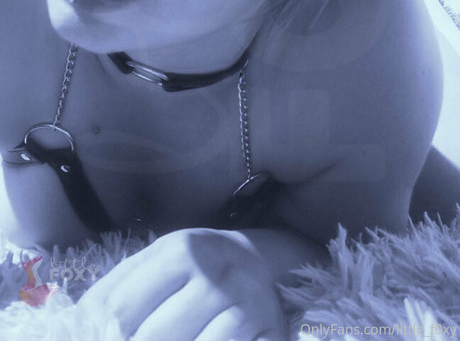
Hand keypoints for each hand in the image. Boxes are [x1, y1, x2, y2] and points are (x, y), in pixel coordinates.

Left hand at [77, 227, 287, 339]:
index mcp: (179, 252)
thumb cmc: (196, 262)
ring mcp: (243, 307)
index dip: (104, 335)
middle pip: (151, 339)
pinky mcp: (267, 333)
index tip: (104, 338)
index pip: (122, 309)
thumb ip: (116, 286)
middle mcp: (214, 277)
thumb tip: (75, 324)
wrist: (256, 259)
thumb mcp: (156, 258)